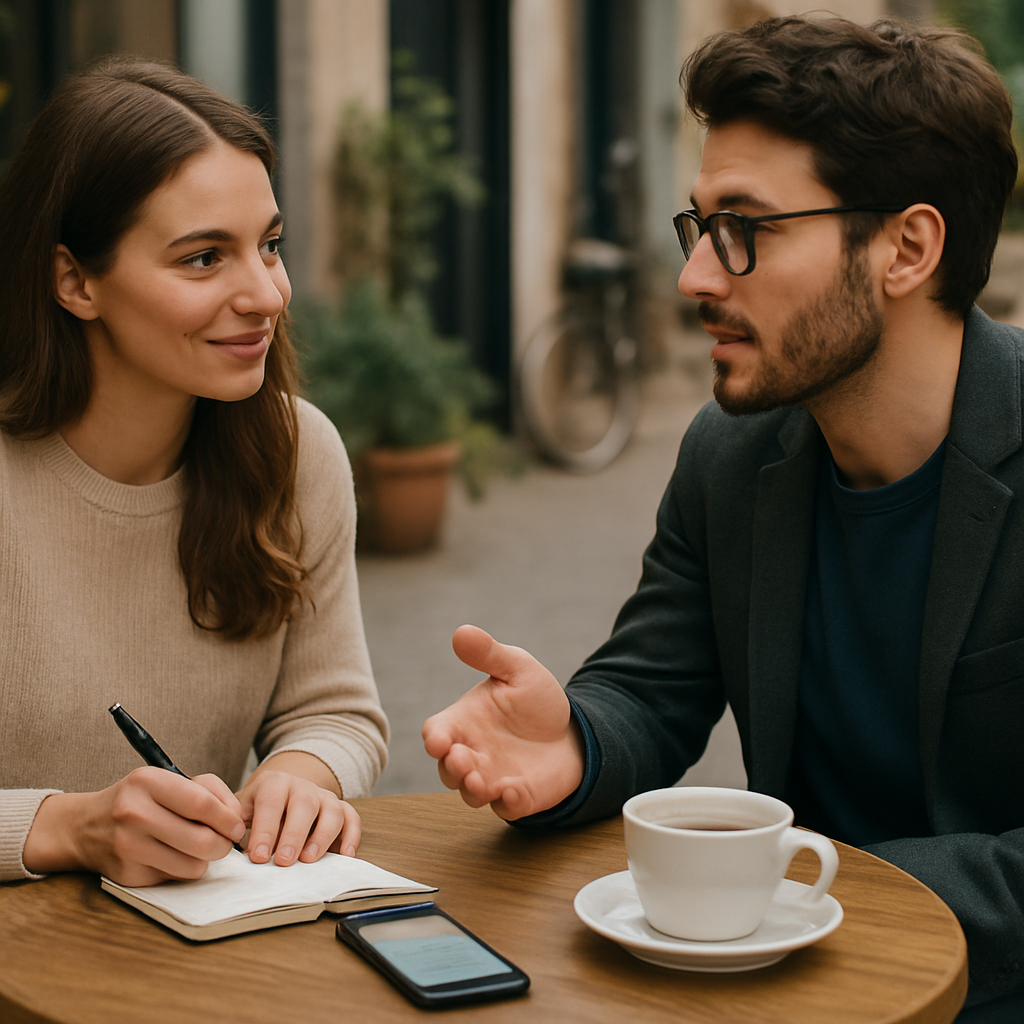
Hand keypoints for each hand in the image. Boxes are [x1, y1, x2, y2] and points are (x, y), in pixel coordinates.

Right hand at [23, 767, 245, 885]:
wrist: (87, 827)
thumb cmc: (140, 800)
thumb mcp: (168, 780)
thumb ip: (209, 791)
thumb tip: (236, 820)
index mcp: (148, 782)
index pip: (202, 804)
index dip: (228, 819)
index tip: (237, 826)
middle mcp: (134, 813)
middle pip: (201, 840)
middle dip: (222, 845)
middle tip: (223, 842)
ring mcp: (128, 847)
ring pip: (192, 866)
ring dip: (204, 860)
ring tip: (197, 848)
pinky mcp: (127, 875)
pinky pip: (174, 878)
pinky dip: (182, 870)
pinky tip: (172, 856)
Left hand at [237, 761, 360, 865]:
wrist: (280, 791)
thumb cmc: (257, 808)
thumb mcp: (241, 809)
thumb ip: (235, 823)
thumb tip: (228, 846)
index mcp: (274, 783)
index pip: (271, 803)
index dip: (265, 830)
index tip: (258, 857)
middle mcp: (302, 786)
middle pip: (304, 804)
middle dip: (294, 835)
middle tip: (284, 861)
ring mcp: (324, 796)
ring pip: (332, 810)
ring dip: (322, 836)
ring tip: (309, 860)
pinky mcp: (341, 807)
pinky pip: (352, 817)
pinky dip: (352, 836)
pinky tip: (345, 855)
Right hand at [422, 624, 585, 819]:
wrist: (573, 730)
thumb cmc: (536, 700)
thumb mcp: (517, 669)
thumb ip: (489, 655)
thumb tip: (462, 631)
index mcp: (463, 722)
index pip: (436, 732)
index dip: (434, 738)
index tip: (439, 741)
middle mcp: (472, 753)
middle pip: (447, 769)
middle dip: (452, 768)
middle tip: (464, 761)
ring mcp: (492, 778)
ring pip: (470, 793)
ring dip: (472, 789)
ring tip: (482, 781)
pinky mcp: (517, 797)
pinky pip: (505, 807)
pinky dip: (508, 802)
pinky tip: (515, 791)